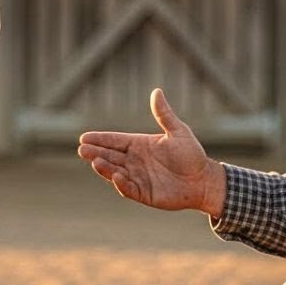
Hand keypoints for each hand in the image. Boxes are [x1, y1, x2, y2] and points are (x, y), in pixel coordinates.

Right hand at [77, 88, 225, 215]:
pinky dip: (121, 183)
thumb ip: (164, 115)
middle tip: (82, 149)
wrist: (203, 180)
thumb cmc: (191, 154)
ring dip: (105, 167)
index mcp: (140, 145)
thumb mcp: (178, 131)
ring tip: (95, 161)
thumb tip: (156, 91)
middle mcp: (135, 161)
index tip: (84, 137)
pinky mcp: (143, 193)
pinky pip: (129, 188)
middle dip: (95, 153)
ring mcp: (138, 177)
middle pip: (110, 156)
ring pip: (115, 172)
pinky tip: (116, 176)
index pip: (115, 141)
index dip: (100, 139)